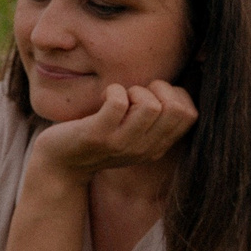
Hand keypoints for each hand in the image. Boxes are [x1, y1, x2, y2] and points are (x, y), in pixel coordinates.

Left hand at [29, 79, 196, 179]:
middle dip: (159, 88)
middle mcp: (144, 149)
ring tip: (120, 96)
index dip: (175, 94)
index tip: (152, 95)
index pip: (191, 115)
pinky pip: (118, 103)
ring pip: (151, 106)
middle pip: (176, 109)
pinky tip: (104, 96)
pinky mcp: (97, 136)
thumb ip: (154, 117)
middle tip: (135, 93)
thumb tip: (174, 86)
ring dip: (135, 90)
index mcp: (157, 146)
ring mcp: (121, 143)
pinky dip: (114, 90)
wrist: (59, 165)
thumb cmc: (97, 137)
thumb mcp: (132, 132)